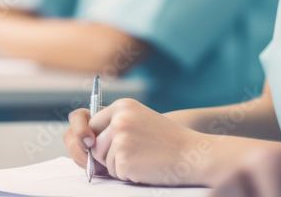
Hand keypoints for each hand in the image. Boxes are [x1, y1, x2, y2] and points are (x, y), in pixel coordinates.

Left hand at [64, 98, 210, 185]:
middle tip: (136, 153)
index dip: (100, 138)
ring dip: (118, 165)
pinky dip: (128, 174)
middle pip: (95, 144)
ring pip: (103, 160)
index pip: (93, 124)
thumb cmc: (168, 140)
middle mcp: (119, 119)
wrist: (193, 154)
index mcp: (123, 106)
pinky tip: (146, 167)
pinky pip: (114, 173)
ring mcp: (120, 140)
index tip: (114, 143)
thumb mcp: (141, 120)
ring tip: (143, 158)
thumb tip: (86, 140)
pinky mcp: (123, 160)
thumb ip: (116, 124)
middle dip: (109, 154)